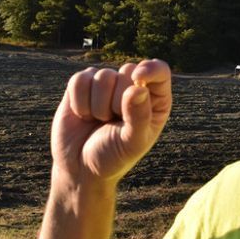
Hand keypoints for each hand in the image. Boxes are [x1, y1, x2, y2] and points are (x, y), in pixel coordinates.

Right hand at [50, 59, 171, 188]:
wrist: (81, 168)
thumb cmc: (113, 157)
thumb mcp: (132, 143)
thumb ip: (139, 116)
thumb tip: (138, 87)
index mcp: (155, 100)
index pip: (160, 71)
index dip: (151, 69)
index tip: (138, 78)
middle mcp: (132, 87)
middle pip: (128, 71)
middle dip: (118, 101)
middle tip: (114, 122)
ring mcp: (107, 84)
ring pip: (102, 75)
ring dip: (97, 105)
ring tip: (99, 121)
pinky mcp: (82, 85)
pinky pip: (79, 80)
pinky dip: (79, 102)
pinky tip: (84, 116)